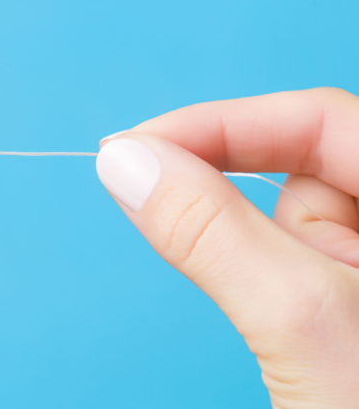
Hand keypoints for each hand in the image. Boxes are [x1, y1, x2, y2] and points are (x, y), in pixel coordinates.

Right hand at [97, 88, 358, 408]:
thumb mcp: (301, 323)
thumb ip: (210, 231)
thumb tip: (125, 163)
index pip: (321, 119)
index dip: (224, 123)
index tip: (135, 150)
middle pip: (310, 169)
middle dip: (251, 212)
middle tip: (212, 257)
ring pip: (300, 227)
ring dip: (271, 269)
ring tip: (307, 342)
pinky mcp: (352, 304)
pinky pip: (299, 268)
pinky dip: (277, 291)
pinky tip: (304, 341)